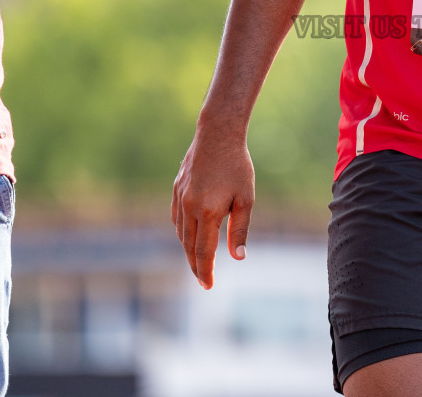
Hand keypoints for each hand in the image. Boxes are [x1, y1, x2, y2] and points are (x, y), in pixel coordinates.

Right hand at [171, 118, 254, 288]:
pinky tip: (189, 236)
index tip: (209, 286)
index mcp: (208, 213)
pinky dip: (182, 232)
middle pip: (189, 247)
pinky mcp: (177, 189)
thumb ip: (240, 229)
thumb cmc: (236, 166)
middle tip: (203, 281)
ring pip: (181, 233)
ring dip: (188, 250)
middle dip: (196, 266)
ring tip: (198, 262)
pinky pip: (176, 218)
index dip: (206, 272)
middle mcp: (189, 208)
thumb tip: (238, 257)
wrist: (217, 134)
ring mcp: (180, 198)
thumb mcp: (245, 198)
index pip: (203, 252)